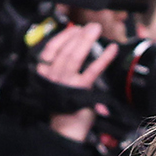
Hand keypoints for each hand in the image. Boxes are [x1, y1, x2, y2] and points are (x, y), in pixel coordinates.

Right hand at [35, 24, 115, 140]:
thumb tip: (75, 46)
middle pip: (65, 50)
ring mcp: (66, 82)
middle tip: (91, 26)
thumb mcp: (55, 83)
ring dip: (87, 41)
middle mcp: (53, 76)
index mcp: (44, 73)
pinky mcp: (80, 90)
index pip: (51, 49)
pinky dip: (103, 58)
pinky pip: (92, 70)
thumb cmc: (62, 105)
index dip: (63, 36)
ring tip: (96, 31)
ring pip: (75, 56)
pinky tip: (111, 49)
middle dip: (79, 35)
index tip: (74, 28)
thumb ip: (60, 66)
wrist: (65, 129)